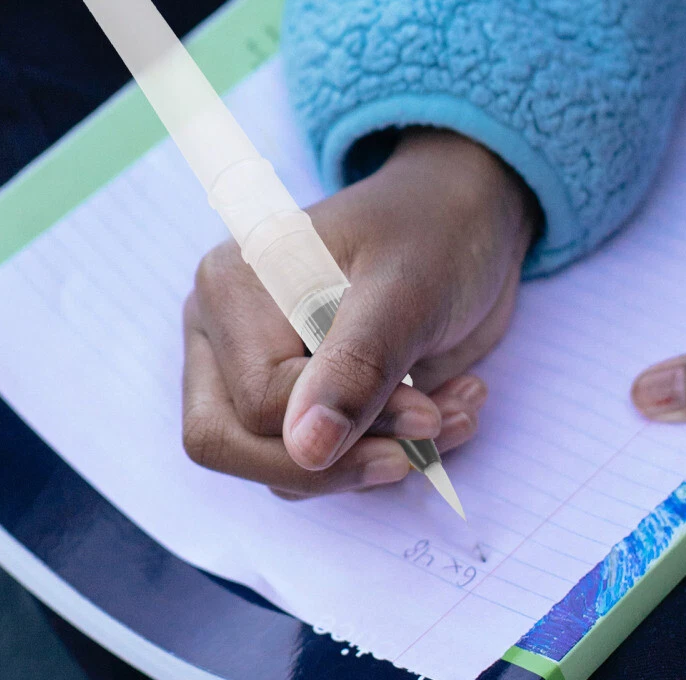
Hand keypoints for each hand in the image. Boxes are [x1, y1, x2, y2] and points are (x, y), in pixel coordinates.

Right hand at [182, 128, 539, 498]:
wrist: (463, 220)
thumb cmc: (431, 232)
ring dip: (376, 458)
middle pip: (232, 444)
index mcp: (230, 288)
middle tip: (425, 440)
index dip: (343, 424)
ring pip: (280, 465)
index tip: (429, 413)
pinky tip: (443, 410)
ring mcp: (250, 368)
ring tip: (452, 411)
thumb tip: (307, 450)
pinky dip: (383, 453)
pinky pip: (315, 460)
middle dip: (341, 463)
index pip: (256, 402)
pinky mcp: (292, 396)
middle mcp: (222, 332)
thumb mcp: (405, 292)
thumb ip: (355, 368)